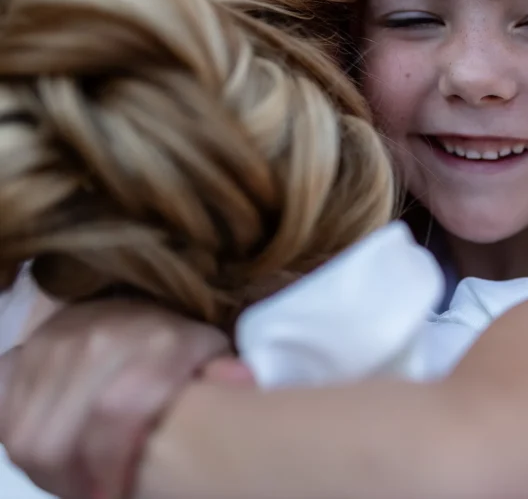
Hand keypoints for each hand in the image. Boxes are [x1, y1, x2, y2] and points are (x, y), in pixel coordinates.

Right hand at [0, 301, 230, 498]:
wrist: (137, 309)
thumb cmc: (179, 351)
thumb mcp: (210, 358)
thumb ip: (222, 376)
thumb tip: (242, 383)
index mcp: (157, 343)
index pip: (117, 410)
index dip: (112, 465)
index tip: (117, 495)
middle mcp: (99, 340)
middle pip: (56, 440)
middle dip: (73, 482)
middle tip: (98, 492)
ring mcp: (52, 345)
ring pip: (25, 435)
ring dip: (50, 472)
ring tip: (79, 480)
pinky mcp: (20, 354)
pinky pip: (3, 411)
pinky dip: (22, 439)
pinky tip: (54, 453)